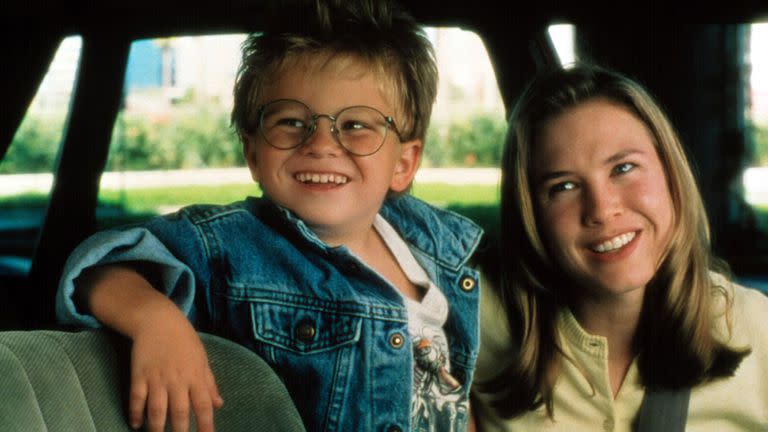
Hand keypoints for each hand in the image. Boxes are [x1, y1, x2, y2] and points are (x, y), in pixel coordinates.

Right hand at [128, 311, 223, 431]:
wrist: (158, 320)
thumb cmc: (183, 339)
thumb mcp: (202, 358)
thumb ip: (209, 383)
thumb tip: (219, 404)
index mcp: (196, 376)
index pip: (204, 405)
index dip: (206, 424)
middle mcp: (177, 380)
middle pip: (180, 412)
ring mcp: (157, 378)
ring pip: (157, 410)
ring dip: (157, 428)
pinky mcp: (139, 375)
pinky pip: (136, 399)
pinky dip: (135, 413)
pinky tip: (135, 424)